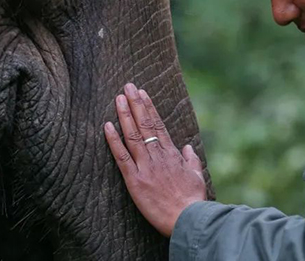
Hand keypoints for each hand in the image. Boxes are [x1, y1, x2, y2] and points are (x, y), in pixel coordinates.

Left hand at [104, 83, 206, 236]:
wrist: (189, 218)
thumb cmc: (193, 200)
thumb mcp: (197, 176)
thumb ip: (191, 159)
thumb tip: (187, 146)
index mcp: (172, 154)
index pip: (158, 125)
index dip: (149, 107)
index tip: (142, 93)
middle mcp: (158, 156)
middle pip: (145, 124)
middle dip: (135, 103)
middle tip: (127, 86)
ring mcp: (146, 166)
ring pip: (133, 135)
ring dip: (125, 115)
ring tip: (118, 98)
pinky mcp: (135, 180)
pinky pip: (122, 157)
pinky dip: (114, 141)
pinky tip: (107, 126)